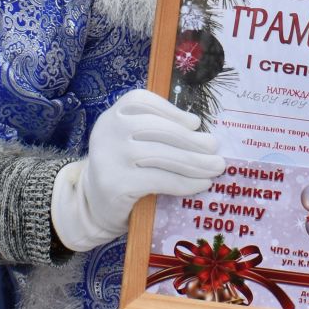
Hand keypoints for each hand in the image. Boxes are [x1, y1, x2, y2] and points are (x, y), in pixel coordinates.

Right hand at [52, 89, 224, 251]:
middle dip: (191, 140)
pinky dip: (185, 182)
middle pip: (158, 129)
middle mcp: (108, 132)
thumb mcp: (131, 143)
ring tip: (216, 168)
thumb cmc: (122, 170)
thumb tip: (201, 134)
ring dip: (195, 163)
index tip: (194, 123)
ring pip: (162, 155)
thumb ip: (155, 132)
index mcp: (112, 116)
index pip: (141, 101)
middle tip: (214, 148)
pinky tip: (201, 184)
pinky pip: (160, 180)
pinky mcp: (117, 184)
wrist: (92, 206)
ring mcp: (110, 158)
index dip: (171, 110)